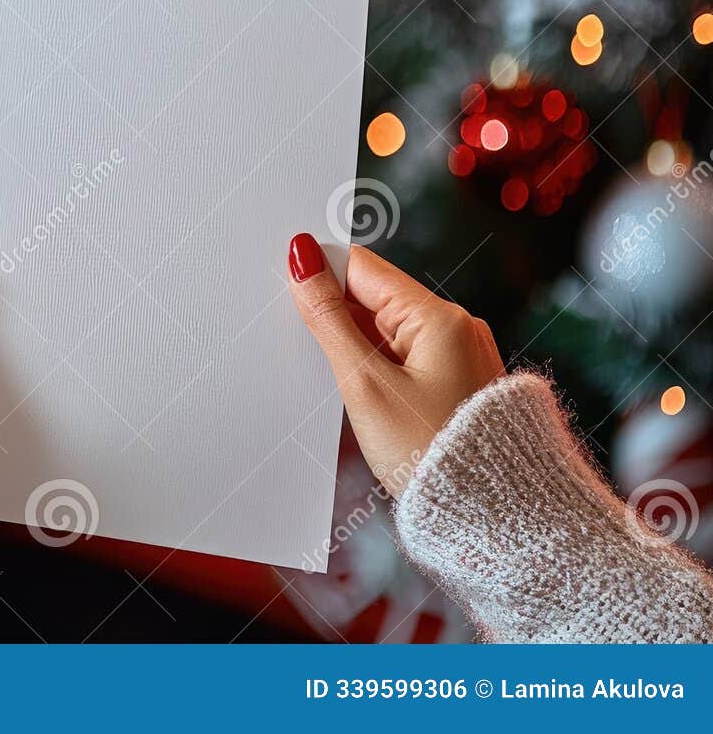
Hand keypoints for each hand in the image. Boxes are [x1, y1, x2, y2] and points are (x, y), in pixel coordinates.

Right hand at [286, 235, 503, 495]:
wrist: (492, 520)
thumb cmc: (430, 455)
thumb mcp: (364, 383)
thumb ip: (328, 317)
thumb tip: (302, 258)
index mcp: (440, 316)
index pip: (363, 267)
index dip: (320, 274)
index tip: (285, 290)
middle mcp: (458, 327)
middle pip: (375, 296)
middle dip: (337, 315)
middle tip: (312, 350)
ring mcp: (461, 355)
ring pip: (388, 329)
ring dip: (357, 346)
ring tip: (347, 384)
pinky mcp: (458, 381)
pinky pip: (406, 355)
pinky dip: (379, 366)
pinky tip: (367, 394)